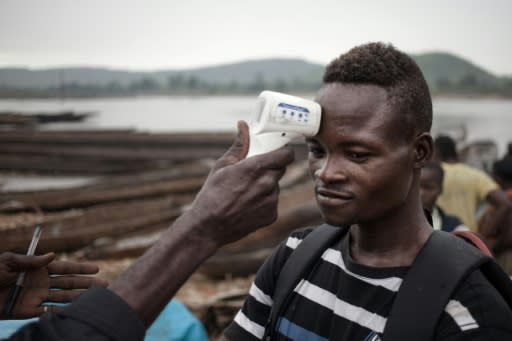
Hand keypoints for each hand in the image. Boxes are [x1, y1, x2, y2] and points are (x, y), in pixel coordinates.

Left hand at [0, 252, 108, 318]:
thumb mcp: (7, 262)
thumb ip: (31, 260)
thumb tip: (53, 256)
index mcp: (38, 268)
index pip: (64, 267)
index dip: (81, 268)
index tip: (97, 268)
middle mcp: (41, 282)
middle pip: (69, 283)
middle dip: (87, 283)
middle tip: (105, 285)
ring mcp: (37, 297)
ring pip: (64, 297)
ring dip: (80, 298)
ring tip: (97, 298)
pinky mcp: (30, 312)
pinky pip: (50, 312)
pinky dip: (64, 312)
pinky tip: (77, 312)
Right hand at [186, 120, 294, 246]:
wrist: (208, 226)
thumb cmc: (212, 194)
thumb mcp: (222, 165)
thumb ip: (239, 145)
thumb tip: (244, 125)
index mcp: (256, 168)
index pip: (286, 154)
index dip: (284, 151)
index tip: (278, 151)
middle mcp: (267, 184)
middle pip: (280, 169)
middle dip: (271, 168)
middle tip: (255, 171)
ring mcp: (271, 201)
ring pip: (275, 186)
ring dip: (266, 185)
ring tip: (246, 191)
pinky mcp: (271, 215)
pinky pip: (272, 202)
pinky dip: (264, 201)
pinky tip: (248, 204)